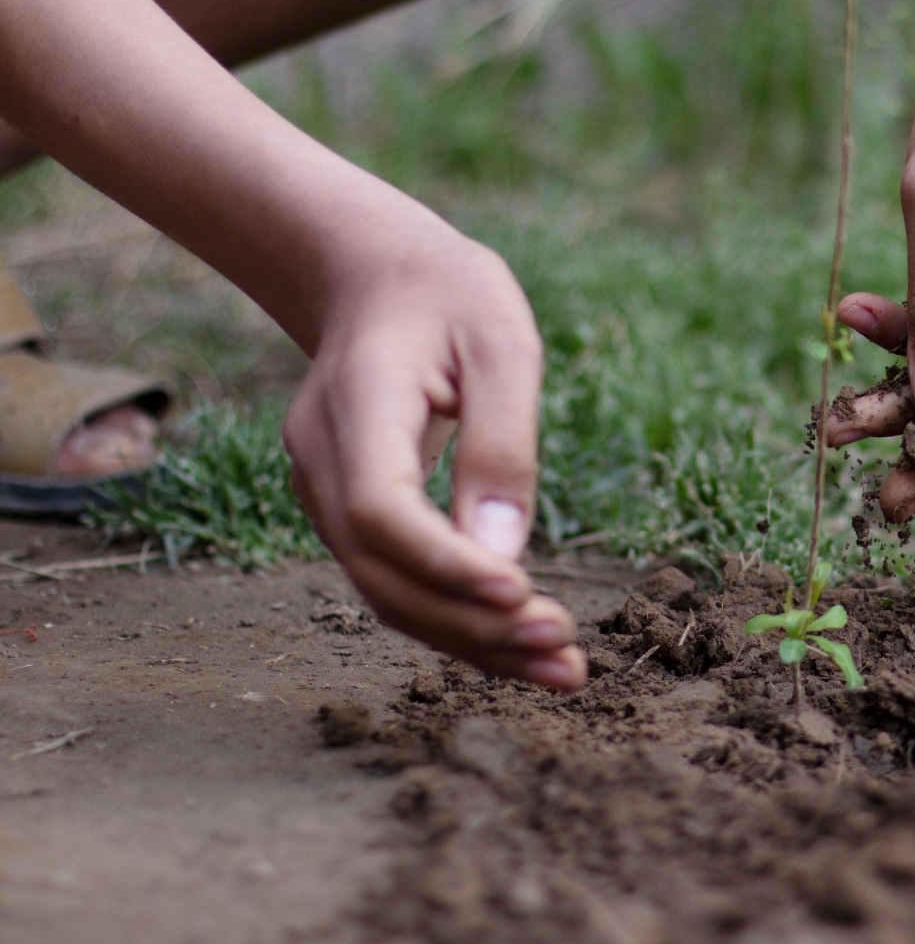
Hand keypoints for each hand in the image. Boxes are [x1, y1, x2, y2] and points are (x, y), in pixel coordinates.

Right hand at [281, 225, 584, 689]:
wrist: (375, 274)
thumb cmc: (448, 294)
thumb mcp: (501, 342)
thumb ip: (502, 441)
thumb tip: (505, 554)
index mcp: (356, 402)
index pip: (381, 508)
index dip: (445, 562)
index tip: (521, 593)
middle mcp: (322, 461)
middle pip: (382, 571)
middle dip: (472, 623)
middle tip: (564, 648)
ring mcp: (326, 493)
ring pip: (387, 592)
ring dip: (471, 640)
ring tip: (560, 669)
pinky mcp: (353, 513)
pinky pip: (398, 580)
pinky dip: (458, 618)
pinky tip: (522, 645)